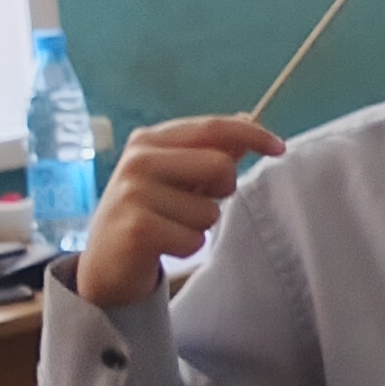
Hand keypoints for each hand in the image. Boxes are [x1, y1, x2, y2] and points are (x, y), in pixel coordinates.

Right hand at [75, 115, 278, 308]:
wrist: (104, 265)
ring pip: (210, 210)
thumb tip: (248, 120)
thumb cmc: (149, 214)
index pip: (212, 127)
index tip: (280, 147)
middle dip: (221, 190)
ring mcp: (133, 194)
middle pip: (220, 166)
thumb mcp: (177, 176)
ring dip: (199, 225)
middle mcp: (138, 161)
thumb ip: (211, 150)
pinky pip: (194, 239)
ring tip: (169, 226)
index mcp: (148, 140)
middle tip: (194, 202)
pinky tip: (162, 246)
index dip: (251, 134)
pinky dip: (188, 247)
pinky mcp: (137, 229)